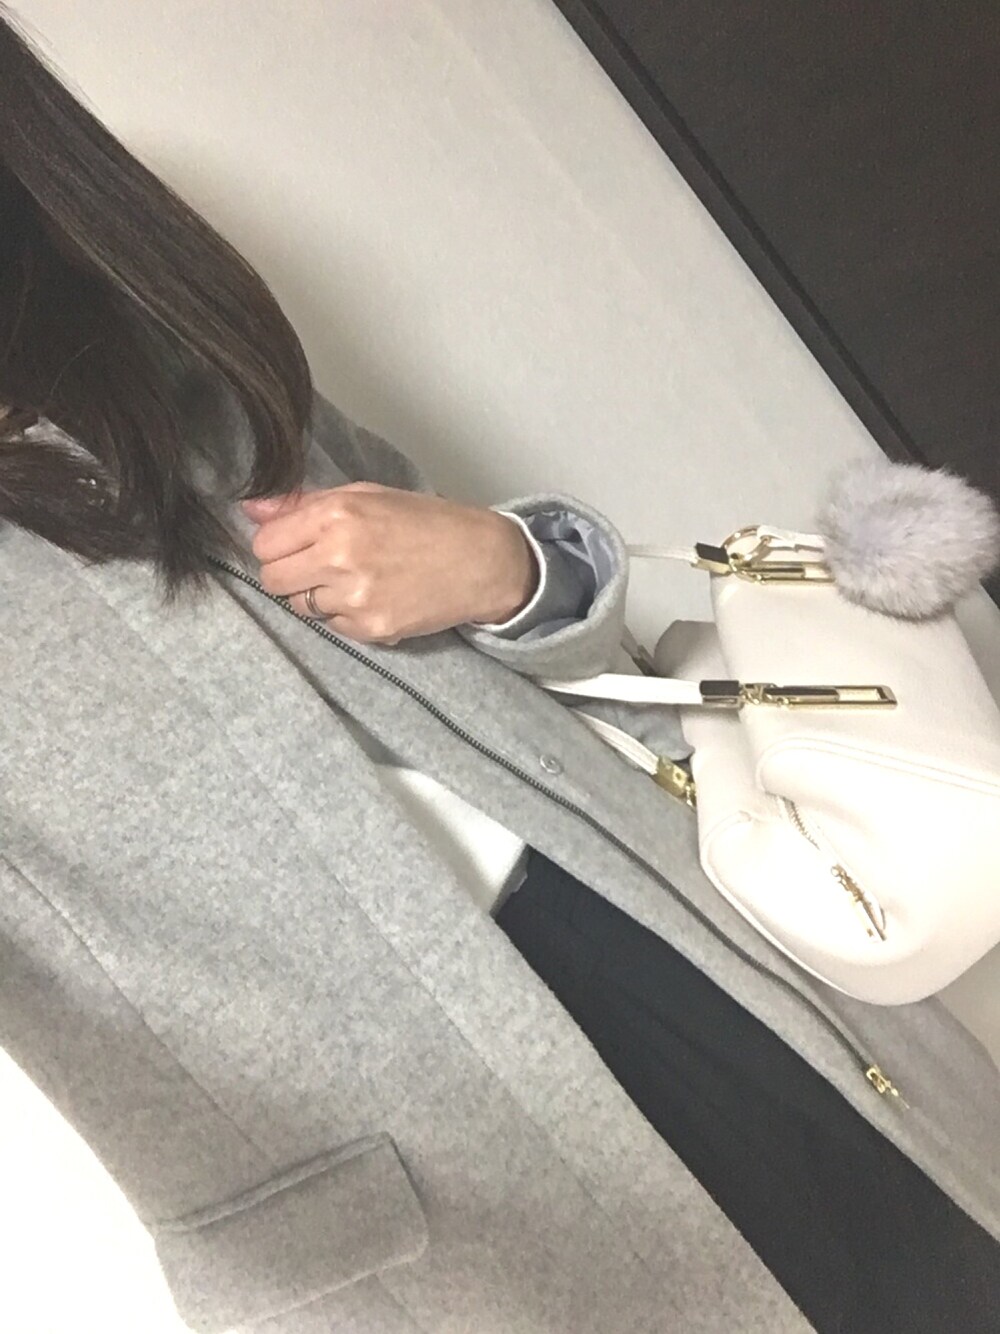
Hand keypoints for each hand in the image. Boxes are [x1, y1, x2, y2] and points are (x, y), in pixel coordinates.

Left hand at [241, 483, 537, 644]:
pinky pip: (332, 626)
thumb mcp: (367, 496)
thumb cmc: (426, 522)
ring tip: (352, 580)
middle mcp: (340, 556)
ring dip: (316, 595)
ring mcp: (355, 596)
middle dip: (289, 573)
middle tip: (319, 565)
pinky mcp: (371, 628)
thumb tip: (252, 508)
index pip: (265, 542)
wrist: (481, 561)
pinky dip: (345, 615)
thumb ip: (305, 504)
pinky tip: (374, 597)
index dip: (278, 544)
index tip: (297, 544)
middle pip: (272, 578)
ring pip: (300, 606)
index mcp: (337, 514)